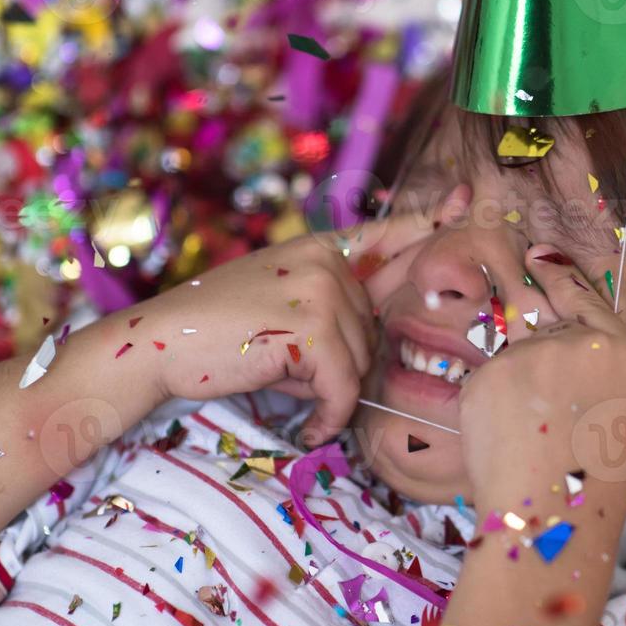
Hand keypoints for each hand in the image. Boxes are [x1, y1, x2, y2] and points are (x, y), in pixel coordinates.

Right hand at [130, 210, 435, 442]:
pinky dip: (328, 416)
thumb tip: (374, 338)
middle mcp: (328, 264)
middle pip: (373, 331)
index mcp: (321, 250)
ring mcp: (322, 292)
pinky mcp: (312, 329)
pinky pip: (344, 388)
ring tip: (279, 383)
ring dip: (327, 390)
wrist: (157, 346)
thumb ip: (328, 303)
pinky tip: (309, 427)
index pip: (388, 233)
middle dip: (340, 363)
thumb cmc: (215, 332)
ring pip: (361, 363)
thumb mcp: (278, 300)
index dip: (430, 221)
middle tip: (284, 367)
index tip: (468, 198)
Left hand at [455, 244, 625, 504]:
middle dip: (534, 345)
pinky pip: (487, 382)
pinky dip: (491, 407)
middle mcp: (578, 341)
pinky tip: (506, 438)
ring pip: (514, 357)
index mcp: (622, 352)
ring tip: (530, 435)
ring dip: (516, 387)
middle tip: (531, 372)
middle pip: (545, 327)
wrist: (555, 512)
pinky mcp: (490, 373)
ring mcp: (531, 353)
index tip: (540, 255)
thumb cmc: (603, 479)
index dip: (560, 275)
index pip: (586, 299)